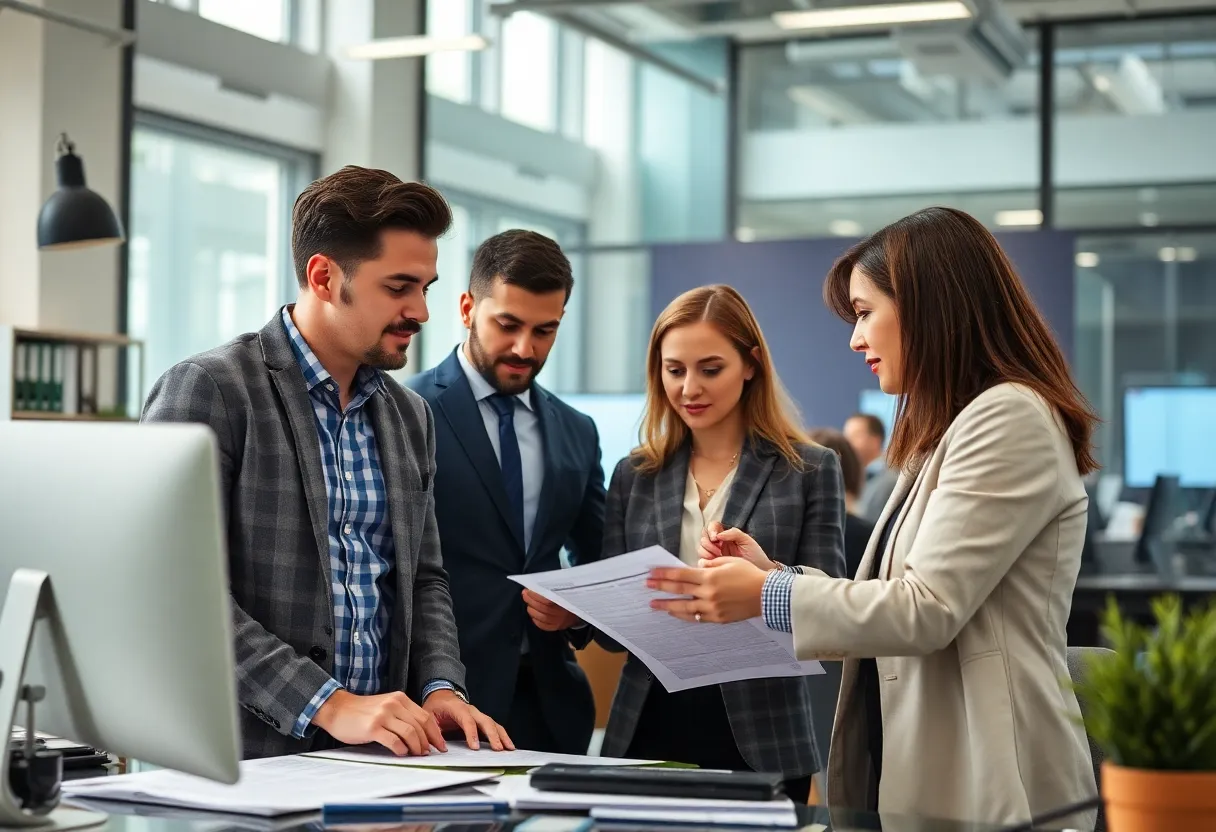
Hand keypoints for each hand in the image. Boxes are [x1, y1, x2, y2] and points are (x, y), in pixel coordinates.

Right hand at [312, 689, 445, 755]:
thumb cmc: (362, 712)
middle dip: (428, 742)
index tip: (440, 745)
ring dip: (417, 747)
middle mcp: (393, 704)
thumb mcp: (386, 706)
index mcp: (400, 698)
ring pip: (410, 733)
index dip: (435, 733)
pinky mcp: (373, 728)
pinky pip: (394, 741)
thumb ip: (402, 715)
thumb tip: (422, 735)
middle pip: (420, 725)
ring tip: (416, 755)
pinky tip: (401, 753)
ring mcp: (383, 715)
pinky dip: (401, 750)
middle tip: (429, 754)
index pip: (425, 716)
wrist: (337, 709)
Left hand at [422, 689, 514, 751]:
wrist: (442, 696)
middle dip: (493, 735)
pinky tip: (507, 744)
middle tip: (498, 749)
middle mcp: (471, 709)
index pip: (467, 720)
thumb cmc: (436, 706)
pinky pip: (494, 726)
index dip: (471, 734)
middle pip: (485, 721)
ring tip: (509, 747)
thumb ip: (433, 731)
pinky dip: (502, 735)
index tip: (475, 747)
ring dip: (501, 735)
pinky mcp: (481, 719)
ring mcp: (478, 714)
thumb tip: (441, 747)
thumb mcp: (428, 716)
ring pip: (492, 723)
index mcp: (457, 707)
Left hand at [522, 589, 581, 631]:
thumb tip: (537, 583)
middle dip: (531, 600)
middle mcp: (562, 614)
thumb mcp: (565, 590)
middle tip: (525, 594)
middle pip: (543, 608)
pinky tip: (533, 612)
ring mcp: (559, 622)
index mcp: (565, 602)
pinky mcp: (555, 627)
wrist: (578, 611)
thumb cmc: (569, 597)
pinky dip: (535, 619)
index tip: (529, 589)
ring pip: (541, 617)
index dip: (536, 595)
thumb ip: (554, 588)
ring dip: (531, 609)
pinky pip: (542, 625)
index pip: (548, 600)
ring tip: (528, 602)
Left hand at [646, 557, 768, 622]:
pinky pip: (697, 617)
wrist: (767, 595)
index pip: (681, 575)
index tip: (651, 573)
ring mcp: (712, 607)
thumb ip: (710, 565)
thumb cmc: (749, 574)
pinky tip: (675, 613)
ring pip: (684, 607)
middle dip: (661, 587)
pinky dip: (684, 615)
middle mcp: (708, 593)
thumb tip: (695, 568)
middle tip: (647, 586)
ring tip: (654, 605)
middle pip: (679, 590)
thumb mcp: (729, 562)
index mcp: (710, 576)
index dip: (664, 574)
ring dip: (667, 605)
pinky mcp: (718, 618)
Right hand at [698, 523, 777, 570]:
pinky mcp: (713, 566)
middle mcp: (718, 544)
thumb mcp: (746, 540)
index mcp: (725, 535)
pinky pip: (702, 562)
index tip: (716, 538)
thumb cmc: (755, 555)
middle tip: (718, 550)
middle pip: (703, 538)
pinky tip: (714, 564)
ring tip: (717, 558)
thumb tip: (718, 534)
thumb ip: (733, 533)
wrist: (759, 572)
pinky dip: (704, 562)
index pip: (712, 527)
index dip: (711, 531)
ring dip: (706, 553)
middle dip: (708, 544)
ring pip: (701, 549)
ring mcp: (714, 555)